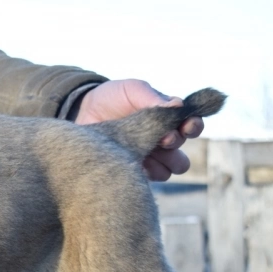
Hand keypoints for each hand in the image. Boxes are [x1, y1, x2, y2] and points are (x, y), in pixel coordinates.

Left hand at [73, 79, 204, 181]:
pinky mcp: (129, 172)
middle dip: (176, 146)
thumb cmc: (110, 98)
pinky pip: (146, 180)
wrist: (80, 112)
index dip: (193, 126)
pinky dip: (144, 173)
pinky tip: (134, 163)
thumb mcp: (131, 90)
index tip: (187, 124)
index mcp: (167, 121)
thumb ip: (152, 97)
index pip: (191, 127)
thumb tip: (177, 105)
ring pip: (169, 171)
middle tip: (164, 139)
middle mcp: (161, 143)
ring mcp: (146, 160)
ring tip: (149, 152)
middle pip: (182, 155)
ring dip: (164, 162)